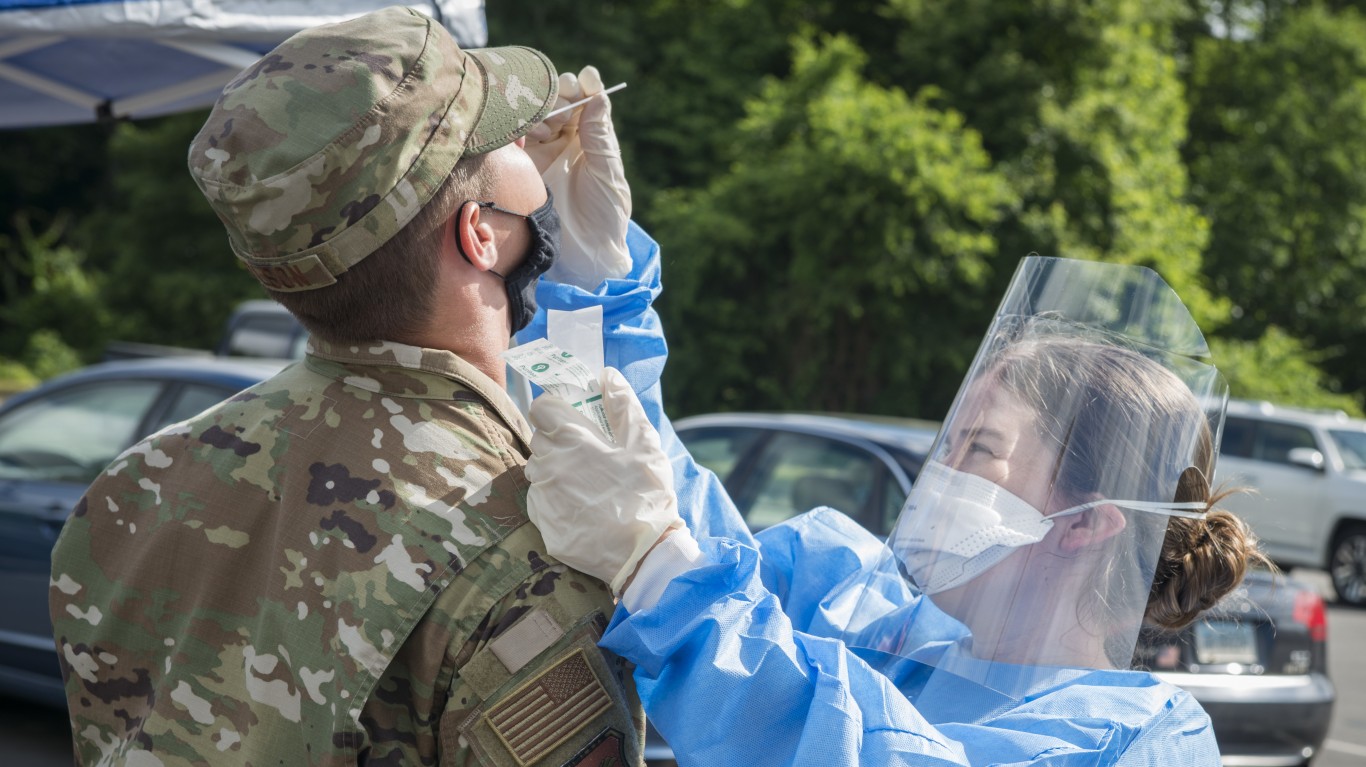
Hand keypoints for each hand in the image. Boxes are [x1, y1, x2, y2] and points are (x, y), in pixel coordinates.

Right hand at [524, 66, 631, 290]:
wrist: (584, 256)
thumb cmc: (606, 217)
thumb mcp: (608, 175)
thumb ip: (600, 136)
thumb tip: (598, 96)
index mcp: (592, 138)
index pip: (587, 101)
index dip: (585, 85)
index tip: (586, 79)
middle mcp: (566, 139)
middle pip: (558, 101)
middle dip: (559, 93)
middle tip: (562, 97)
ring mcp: (543, 151)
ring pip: (536, 114)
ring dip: (540, 111)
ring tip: (546, 127)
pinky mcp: (522, 165)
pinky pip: (516, 137)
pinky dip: (520, 128)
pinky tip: (528, 134)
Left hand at [525, 367, 679, 594]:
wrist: (642, 556)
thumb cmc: (647, 496)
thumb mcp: (645, 444)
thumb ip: (623, 405)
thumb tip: (608, 375)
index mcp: (571, 440)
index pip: (541, 407)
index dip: (557, 408)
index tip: (575, 417)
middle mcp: (548, 465)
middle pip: (539, 437)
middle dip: (559, 438)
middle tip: (589, 452)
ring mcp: (542, 497)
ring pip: (539, 469)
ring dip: (556, 468)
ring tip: (588, 482)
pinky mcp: (542, 524)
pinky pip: (541, 499)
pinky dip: (556, 498)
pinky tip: (583, 507)